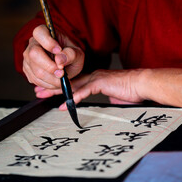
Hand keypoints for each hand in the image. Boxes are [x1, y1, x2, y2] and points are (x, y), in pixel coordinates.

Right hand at [22, 25, 83, 89]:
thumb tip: (59, 60)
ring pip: (35, 71)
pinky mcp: (28, 71)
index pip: (39, 32)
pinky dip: (48, 84)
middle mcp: (33, 44)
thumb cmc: (72, 56)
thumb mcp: (78, 54)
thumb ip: (71, 54)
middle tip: (62, 73)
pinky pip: (35, 80)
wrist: (68, 67)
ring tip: (63, 80)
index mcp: (45, 33)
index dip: (47, 42)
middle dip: (49, 67)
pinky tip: (56, 82)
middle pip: (33, 54)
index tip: (59, 50)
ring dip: (51, 79)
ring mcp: (28, 58)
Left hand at [36, 68, 181, 109]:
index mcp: (95, 79)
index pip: (73, 83)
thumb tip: (102, 103)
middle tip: (37, 90)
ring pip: (72, 85)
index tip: (48, 91)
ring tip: (43, 96)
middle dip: (51, 87)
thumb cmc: (131, 91)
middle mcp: (92, 76)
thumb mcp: (114, 96)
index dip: (60, 87)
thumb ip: (104, 98)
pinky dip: (74, 98)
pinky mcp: (100, 82)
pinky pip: (84, 91)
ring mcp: (96, 78)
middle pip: (68, 82)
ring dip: (57, 91)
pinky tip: (65, 105)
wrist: (143, 84)